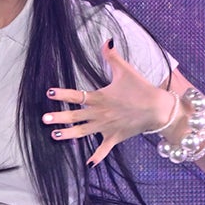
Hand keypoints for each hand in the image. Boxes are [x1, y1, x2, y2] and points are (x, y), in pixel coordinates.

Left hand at [43, 39, 176, 165]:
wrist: (159, 108)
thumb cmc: (141, 89)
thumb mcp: (126, 71)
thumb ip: (112, 57)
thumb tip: (106, 40)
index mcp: (100, 98)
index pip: (76, 96)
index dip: (62, 94)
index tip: (49, 93)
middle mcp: (100, 114)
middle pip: (75, 116)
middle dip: (59, 118)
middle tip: (44, 119)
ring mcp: (106, 127)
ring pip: (83, 133)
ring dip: (69, 135)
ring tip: (54, 135)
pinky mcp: (115, 137)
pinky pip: (104, 149)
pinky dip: (97, 156)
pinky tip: (88, 163)